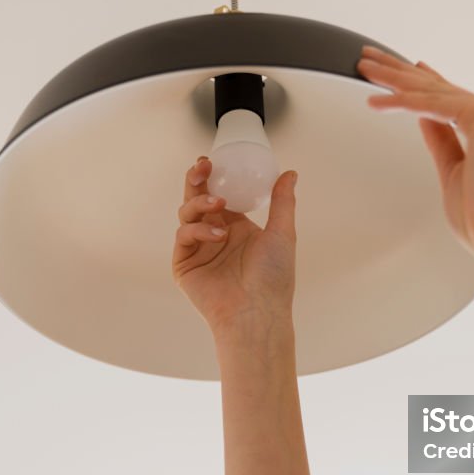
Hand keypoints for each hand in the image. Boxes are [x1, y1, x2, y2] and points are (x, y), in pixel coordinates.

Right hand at [172, 156, 299, 332]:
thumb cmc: (274, 280)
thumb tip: (289, 173)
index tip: (213, 161)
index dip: (214, 176)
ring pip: (187, 214)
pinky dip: (198, 231)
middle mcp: (215, 236)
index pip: (219, 194)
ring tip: (218, 205)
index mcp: (236, 228)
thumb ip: (283, 201)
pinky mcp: (184, 264)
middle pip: (197, 199)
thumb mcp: (282, 234)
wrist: (257, 313)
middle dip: (197, 180)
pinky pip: (184, 236)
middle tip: (203, 167)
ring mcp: (198, 250)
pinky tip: (218, 236)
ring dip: (199, 203)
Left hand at [356, 45, 473, 252]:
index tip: (409, 69)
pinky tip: (375, 101)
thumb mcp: (454, 172)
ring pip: (433, 90)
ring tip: (365, 68)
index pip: (453, 98)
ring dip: (394, 79)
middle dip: (401, 73)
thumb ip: (441, 142)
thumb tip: (424, 121)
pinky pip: (433, 105)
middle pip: (439, 88)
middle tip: (371, 60)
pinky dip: (401, 103)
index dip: (425, 83)